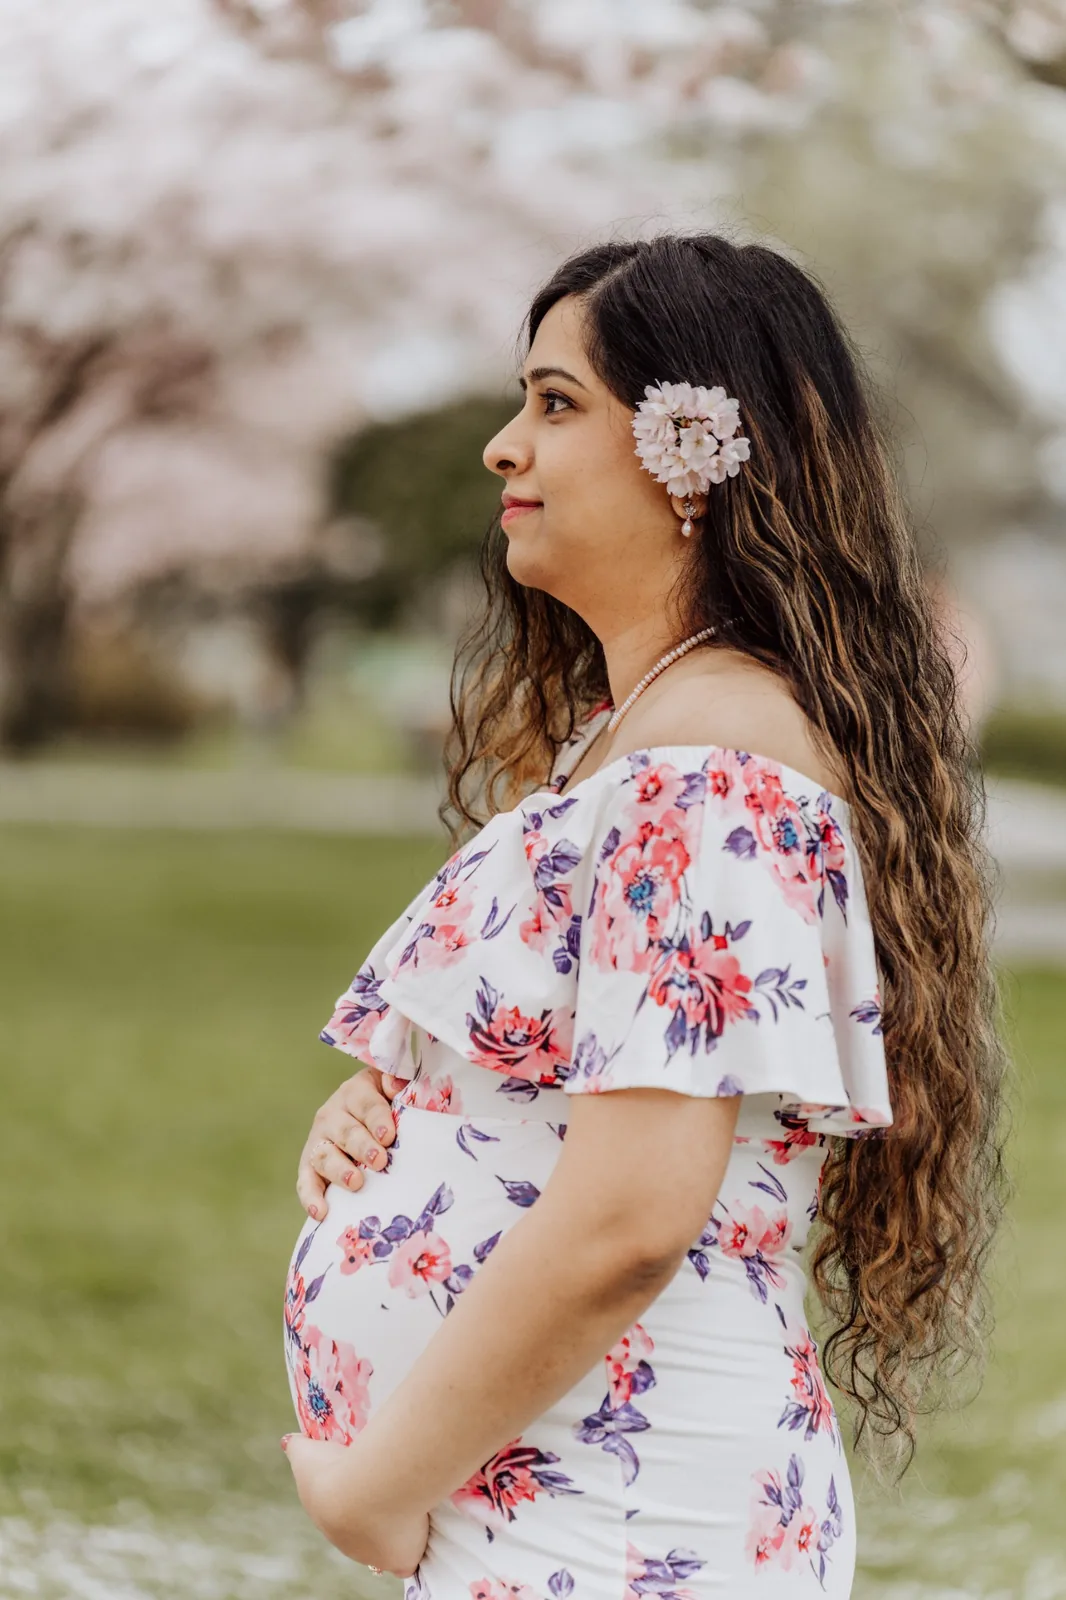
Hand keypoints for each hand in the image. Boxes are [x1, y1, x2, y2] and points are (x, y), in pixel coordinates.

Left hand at [282, 1433, 429, 1575]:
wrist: (362, 1493)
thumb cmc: (334, 1471)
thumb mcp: (308, 1454)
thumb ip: (298, 1447)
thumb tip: (289, 1441)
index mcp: (328, 1517)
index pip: (337, 1515)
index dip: (350, 1500)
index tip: (363, 1483)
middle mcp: (348, 1541)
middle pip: (361, 1532)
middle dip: (374, 1513)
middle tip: (391, 1486)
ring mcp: (374, 1554)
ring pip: (386, 1543)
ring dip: (396, 1527)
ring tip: (408, 1501)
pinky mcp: (400, 1559)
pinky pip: (408, 1560)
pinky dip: (414, 1549)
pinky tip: (423, 1530)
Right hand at [296, 1065, 409, 1219]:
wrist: (365, 1119)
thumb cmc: (387, 1104)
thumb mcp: (392, 1088)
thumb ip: (397, 1082)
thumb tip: (396, 1084)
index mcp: (355, 1092)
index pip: (366, 1104)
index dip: (377, 1119)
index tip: (389, 1135)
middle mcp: (332, 1114)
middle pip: (346, 1131)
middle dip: (362, 1146)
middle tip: (379, 1160)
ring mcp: (319, 1140)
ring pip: (325, 1155)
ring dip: (340, 1170)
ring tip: (356, 1182)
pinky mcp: (309, 1165)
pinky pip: (305, 1181)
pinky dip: (311, 1197)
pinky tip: (321, 1212)